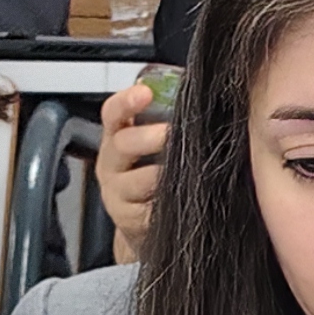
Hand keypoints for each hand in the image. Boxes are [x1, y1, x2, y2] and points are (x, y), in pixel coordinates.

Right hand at [93, 78, 168, 255]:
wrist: (141, 222)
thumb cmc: (152, 172)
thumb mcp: (151, 144)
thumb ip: (167, 118)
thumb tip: (202, 92)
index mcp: (116, 136)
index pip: (113, 112)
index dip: (127, 101)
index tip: (145, 92)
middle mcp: (111, 163)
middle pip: (123, 145)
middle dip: (149, 137)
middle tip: (172, 133)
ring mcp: (117, 193)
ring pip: (137, 181)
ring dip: (161, 175)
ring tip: (183, 170)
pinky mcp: (128, 220)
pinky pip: (148, 211)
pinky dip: (165, 204)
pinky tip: (181, 198)